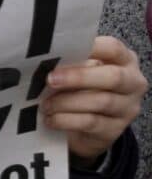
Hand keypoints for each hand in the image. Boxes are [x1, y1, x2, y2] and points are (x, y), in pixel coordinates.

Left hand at [43, 35, 145, 166]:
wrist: (88, 128)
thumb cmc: (83, 90)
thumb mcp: (81, 72)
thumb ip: (73, 64)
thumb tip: (46, 61)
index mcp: (124, 60)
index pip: (113, 48)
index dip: (91, 48)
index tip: (64, 51)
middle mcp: (132, 83)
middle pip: (113, 77)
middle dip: (79, 78)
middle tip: (50, 79)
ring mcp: (127, 108)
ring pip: (101, 102)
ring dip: (67, 102)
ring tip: (45, 104)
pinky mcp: (115, 130)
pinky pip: (91, 123)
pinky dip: (66, 120)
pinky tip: (51, 119)